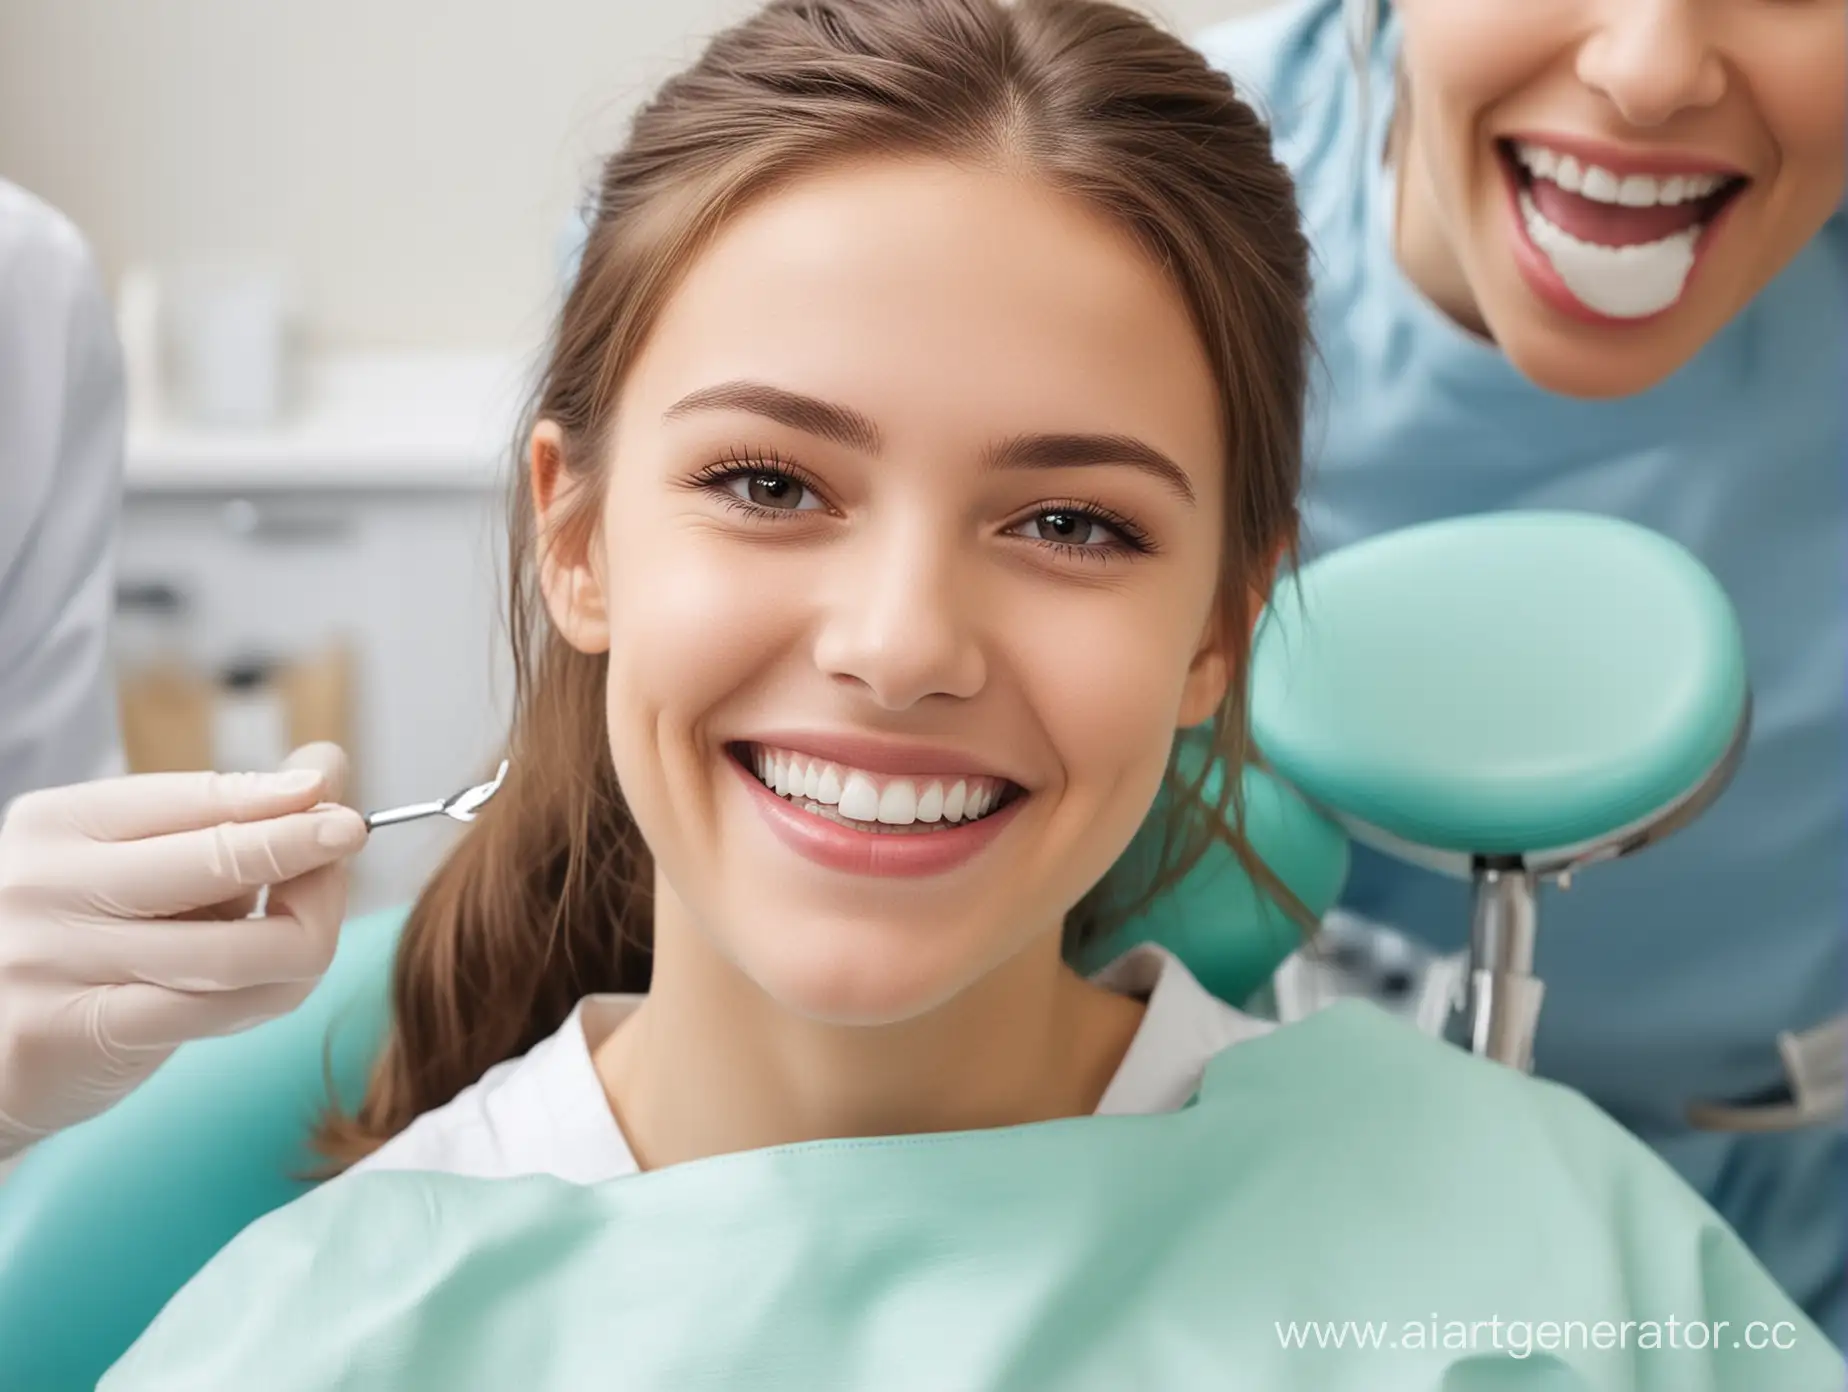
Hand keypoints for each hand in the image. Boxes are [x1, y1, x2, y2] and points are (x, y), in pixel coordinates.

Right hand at [0, 744, 367, 1156]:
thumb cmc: (82, 942)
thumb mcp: (138, 865)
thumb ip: (228, 821)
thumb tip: (327, 765)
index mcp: (60, 822)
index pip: (194, 798)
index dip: (280, 800)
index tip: (338, 797)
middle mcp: (46, 882)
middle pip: (220, 863)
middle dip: (307, 855)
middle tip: (349, 840)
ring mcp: (51, 959)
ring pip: (236, 951)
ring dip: (303, 939)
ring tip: (314, 930)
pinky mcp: (69, 1031)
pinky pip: (214, 1012)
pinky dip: (266, 997)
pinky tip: (273, 984)